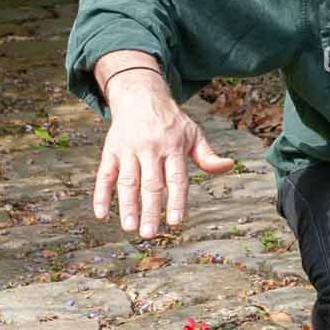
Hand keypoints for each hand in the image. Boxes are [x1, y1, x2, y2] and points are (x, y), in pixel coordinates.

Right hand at [91, 70, 234, 236]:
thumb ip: (207, 155)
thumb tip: (228, 166)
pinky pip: (104, 174)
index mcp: (173, 147)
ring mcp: (128, 150)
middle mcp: (150, 149)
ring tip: (129, 228)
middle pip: (150, 183)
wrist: (140, 95)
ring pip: (127, 181)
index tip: (175, 222)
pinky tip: (101, 214)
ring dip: (126, 205)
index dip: (175, 200)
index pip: (176, 178)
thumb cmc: (171, 121)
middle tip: (149, 234)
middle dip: (149, 209)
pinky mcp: (111, 150)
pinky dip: (101, 194)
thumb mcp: (192, 133)